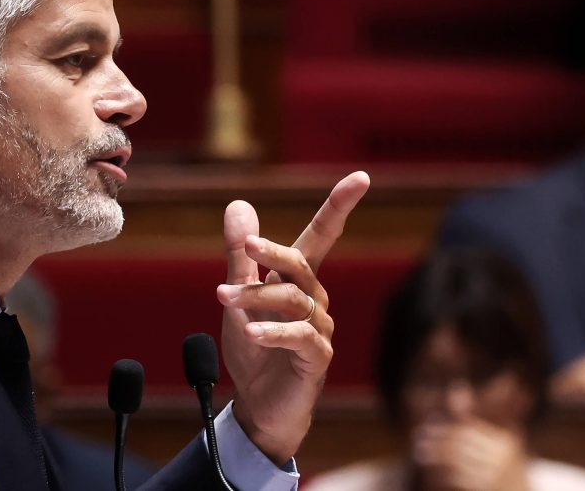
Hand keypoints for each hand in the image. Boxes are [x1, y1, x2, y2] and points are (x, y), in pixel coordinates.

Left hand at [217, 171, 369, 463]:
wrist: (257, 406)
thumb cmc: (254, 351)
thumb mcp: (238, 297)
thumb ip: (240, 256)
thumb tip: (238, 204)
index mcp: (299, 281)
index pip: (323, 235)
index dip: (339, 206)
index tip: (361, 177)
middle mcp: (315, 300)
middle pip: (303, 264)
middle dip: (274, 253)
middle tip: (248, 247)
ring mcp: (319, 329)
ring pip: (294, 300)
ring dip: (256, 297)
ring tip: (224, 300)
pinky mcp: (317, 358)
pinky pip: (301, 336)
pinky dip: (274, 331)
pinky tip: (251, 332)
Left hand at [412, 417, 529, 490]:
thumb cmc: (505, 467)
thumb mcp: (499, 441)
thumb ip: (476, 419)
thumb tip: (455, 386)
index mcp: (504, 444)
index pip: (467, 432)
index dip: (444, 429)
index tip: (427, 428)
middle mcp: (500, 460)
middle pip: (459, 447)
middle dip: (436, 442)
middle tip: (418, 441)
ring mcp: (492, 478)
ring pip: (455, 463)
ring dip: (434, 458)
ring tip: (420, 455)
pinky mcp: (483, 489)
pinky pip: (456, 480)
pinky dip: (440, 475)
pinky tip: (430, 473)